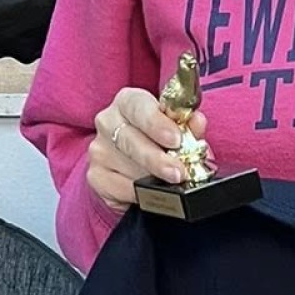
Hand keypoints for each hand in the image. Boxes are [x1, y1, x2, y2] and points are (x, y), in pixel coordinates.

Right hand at [86, 84, 206, 214]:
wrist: (136, 167)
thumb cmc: (159, 142)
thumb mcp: (177, 129)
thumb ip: (188, 126)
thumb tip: (197, 122)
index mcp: (129, 102)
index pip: (139, 106)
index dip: (158, 123)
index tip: (176, 139)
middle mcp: (108, 121)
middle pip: (130, 139)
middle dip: (158, 159)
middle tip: (179, 172)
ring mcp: (99, 149)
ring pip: (127, 166)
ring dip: (153, 178)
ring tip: (174, 185)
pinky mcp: (96, 175)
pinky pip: (120, 187)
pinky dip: (139, 193)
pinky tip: (153, 193)